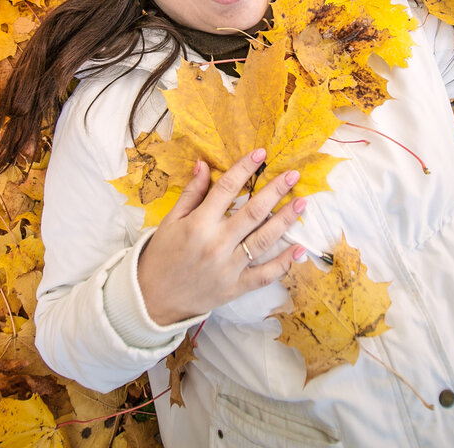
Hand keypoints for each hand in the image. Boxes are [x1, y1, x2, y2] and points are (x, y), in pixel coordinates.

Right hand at [137, 149, 306, 325]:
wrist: (152, 299)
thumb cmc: (161, 255)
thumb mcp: (170, 221)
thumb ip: (191, 194)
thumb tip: (203, 164)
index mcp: (199, 224)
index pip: (227, 189)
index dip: (245, 169)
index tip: (261, 154)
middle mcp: (217, 244)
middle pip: (253, 212)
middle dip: (275, 191)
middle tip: (293, 175)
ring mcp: (229, 267)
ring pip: (264, 240)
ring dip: (285, 220)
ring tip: (302, 203)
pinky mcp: (236, 287)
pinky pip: (265, 275)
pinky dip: (284, 264)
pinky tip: (300, 250)